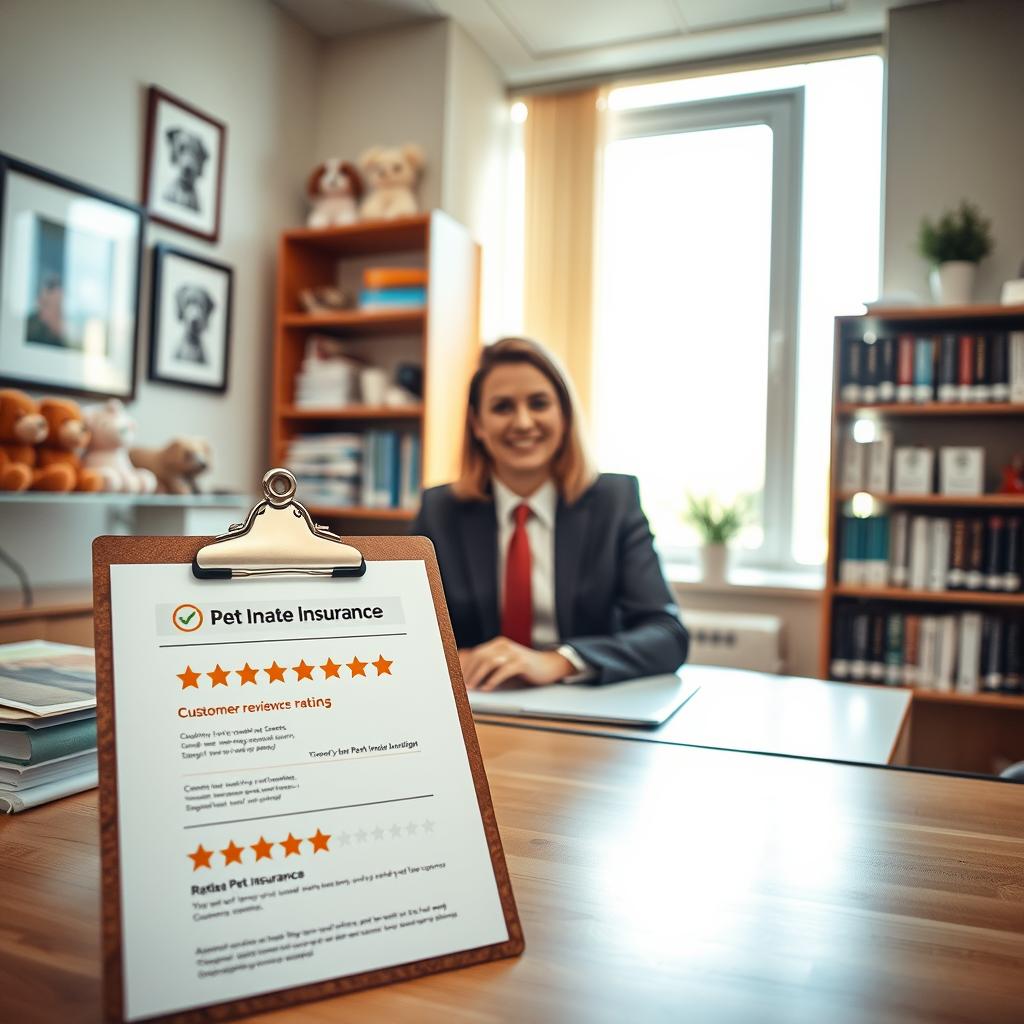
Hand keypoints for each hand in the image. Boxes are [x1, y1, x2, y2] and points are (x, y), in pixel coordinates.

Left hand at [459, 638, 574, 690]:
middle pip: (480, 656)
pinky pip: (503, 670)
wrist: (549, 665)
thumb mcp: (506, 662)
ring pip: (489, 662)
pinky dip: (493, 680)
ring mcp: (513, 653)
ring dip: (477, 676)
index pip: (476, 653)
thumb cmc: (524, 667)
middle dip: (469, 672)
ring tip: (472, 688)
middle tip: (462, 686)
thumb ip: (491, 665)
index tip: (457, 679)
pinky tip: (487, 688)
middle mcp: (504, 645)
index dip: (465, 666)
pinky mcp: (522, 662)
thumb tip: (470, 677)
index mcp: (498, 644)